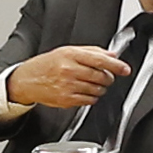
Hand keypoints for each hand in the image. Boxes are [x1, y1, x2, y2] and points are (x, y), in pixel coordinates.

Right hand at [10, 44, 131, 112]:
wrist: (27, 80)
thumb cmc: (47, 65)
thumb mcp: (67, 51)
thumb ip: (91, 52)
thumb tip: (111, 55)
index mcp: (70, 55)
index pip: (100, 60)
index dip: (116, 65)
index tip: (125, 69)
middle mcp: (69, 70)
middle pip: (101, 77)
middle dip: (108, 78)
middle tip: (106, 76)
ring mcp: (68, 86)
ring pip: (97, 90)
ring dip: (100, 88)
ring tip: (91, 84)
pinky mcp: (66, 100)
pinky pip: (89, 101)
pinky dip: (92, 97)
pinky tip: (84, 91)